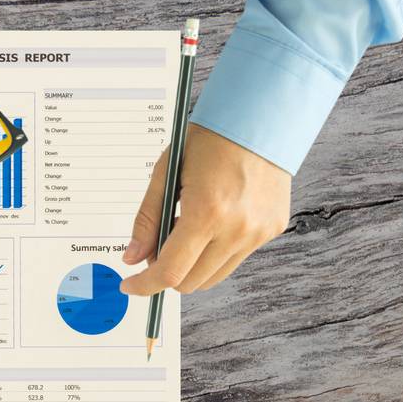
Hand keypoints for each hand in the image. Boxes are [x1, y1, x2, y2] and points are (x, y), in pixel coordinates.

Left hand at [121, 125, 289, 296]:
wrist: (262, 116)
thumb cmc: (212, 138)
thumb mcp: (167, 172)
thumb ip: (148, 219)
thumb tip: (133, 257)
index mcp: (207, 212)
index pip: (170, 272)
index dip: (145, 285)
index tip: (131, 285)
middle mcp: (236, 229)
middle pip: (190, 282)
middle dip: (168, 272)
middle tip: (162, 241)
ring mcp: (257, 233)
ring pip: (212, 277)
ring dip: (193, 265)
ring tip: (190, 226)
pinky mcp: (271, 230)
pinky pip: (234, 258)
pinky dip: (216, 251)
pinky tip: (216, 220)